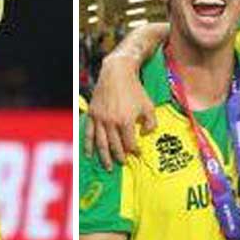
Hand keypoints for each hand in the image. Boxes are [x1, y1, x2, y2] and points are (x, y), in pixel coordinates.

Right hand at [85, 54, 156, 169]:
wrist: (117, 73)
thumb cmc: (135, 89)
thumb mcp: (149, 105)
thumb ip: (151, 123)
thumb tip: (145, 134)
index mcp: (126, 121)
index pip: (130, 144)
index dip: (135, 151)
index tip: (138, 154)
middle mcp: (111, 122)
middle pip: (115, 146)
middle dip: (120, 157)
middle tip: (123, 163)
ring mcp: (100, 119)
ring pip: (101, 144)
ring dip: (104, 157)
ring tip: (108, 167)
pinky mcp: (92, 114)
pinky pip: (88, 134)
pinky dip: (89, 146)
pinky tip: (90, 155)